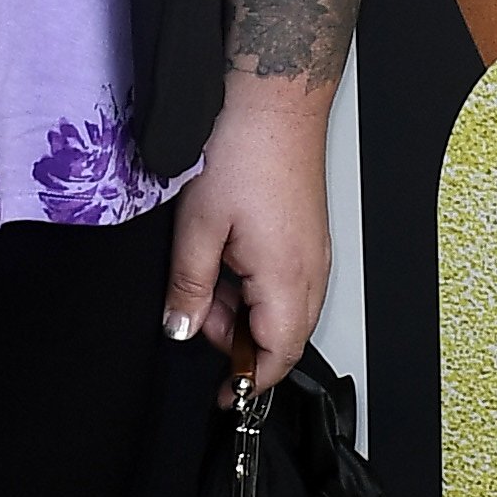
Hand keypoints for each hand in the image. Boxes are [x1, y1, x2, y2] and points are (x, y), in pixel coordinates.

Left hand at [162, 71, 334, 386]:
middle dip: (237, 341)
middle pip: (280, 337)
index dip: (248, 382)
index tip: (223, 396)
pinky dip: (253, 285)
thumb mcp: (198, 228)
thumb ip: (190, 288)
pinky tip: (224, 256)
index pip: (277, 356)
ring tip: (205, 273)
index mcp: (287, 279)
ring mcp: (314, 253)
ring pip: (280, 308)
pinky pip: (284, 281)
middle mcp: (311, 271)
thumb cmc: (243, 151)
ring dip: (242, 309)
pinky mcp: (308, 236)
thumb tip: (182, 330)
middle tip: (194, 312)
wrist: (274, 100)